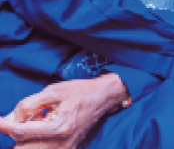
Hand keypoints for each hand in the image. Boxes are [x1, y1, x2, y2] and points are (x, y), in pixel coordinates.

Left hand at [0, 74, 128, 147]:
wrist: (103, 98)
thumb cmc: (80, 92)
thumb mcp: (53, 91)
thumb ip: (29, 104)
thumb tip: (11, 119)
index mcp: (58, 127)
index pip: (20, 132)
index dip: (4, 126)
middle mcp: (61, 144)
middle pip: (22, 148)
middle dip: (16, 134)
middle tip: (19, 119)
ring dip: (25, 138)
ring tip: (35, 121)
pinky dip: (34, 141)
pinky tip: (41, 127)